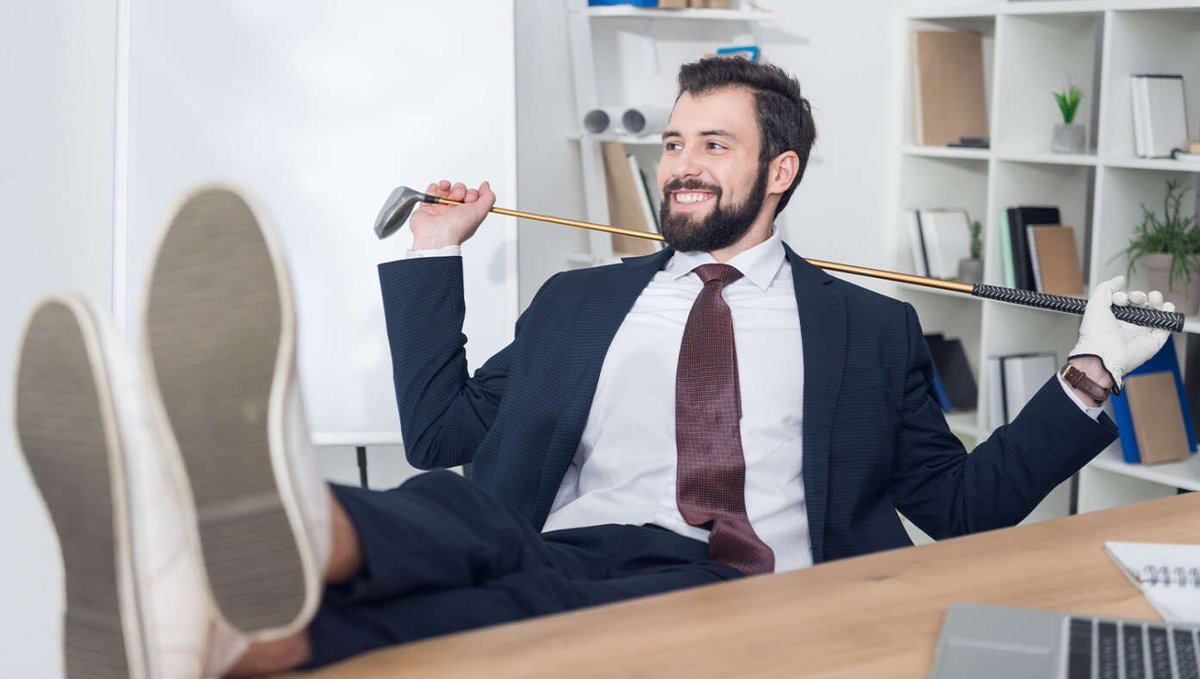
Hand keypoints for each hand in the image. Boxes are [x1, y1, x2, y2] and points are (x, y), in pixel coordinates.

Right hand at [408, 179, 495, 249]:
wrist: (436, 236)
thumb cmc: (457, 228)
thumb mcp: (480, 212)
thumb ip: (488, 197)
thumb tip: (486, 185)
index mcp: (467, 215)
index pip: (472, 196)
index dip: (472, 193)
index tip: (469, 199)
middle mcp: (455, 212)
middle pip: (459, 191)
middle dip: (459, 190)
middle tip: (457, 197)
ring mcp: (440, 210)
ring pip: (445, 190)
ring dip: (446, 185)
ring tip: (445, 189)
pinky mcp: (427, 209)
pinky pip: (430, 193)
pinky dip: (433, 188)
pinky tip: (436, 190)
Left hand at [1068, 275, 1172, 391]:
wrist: (1103, 354)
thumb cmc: (1095, 332)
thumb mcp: (1095, 303)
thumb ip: (1106, 288)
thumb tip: (1120, 279)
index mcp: (1113, 319)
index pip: (1124, 302)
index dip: (1124, 296)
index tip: (1119, 298)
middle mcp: (1128, 326)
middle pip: (1141, 306)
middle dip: (1140, 296)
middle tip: (1135, 299)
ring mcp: (1141, 333)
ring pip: (1154, 313)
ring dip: (1156, 301)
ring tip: (1153, 297)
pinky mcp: (1154, 341)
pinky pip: (1165, 326)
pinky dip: (1168, 314)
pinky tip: (1165, 306)